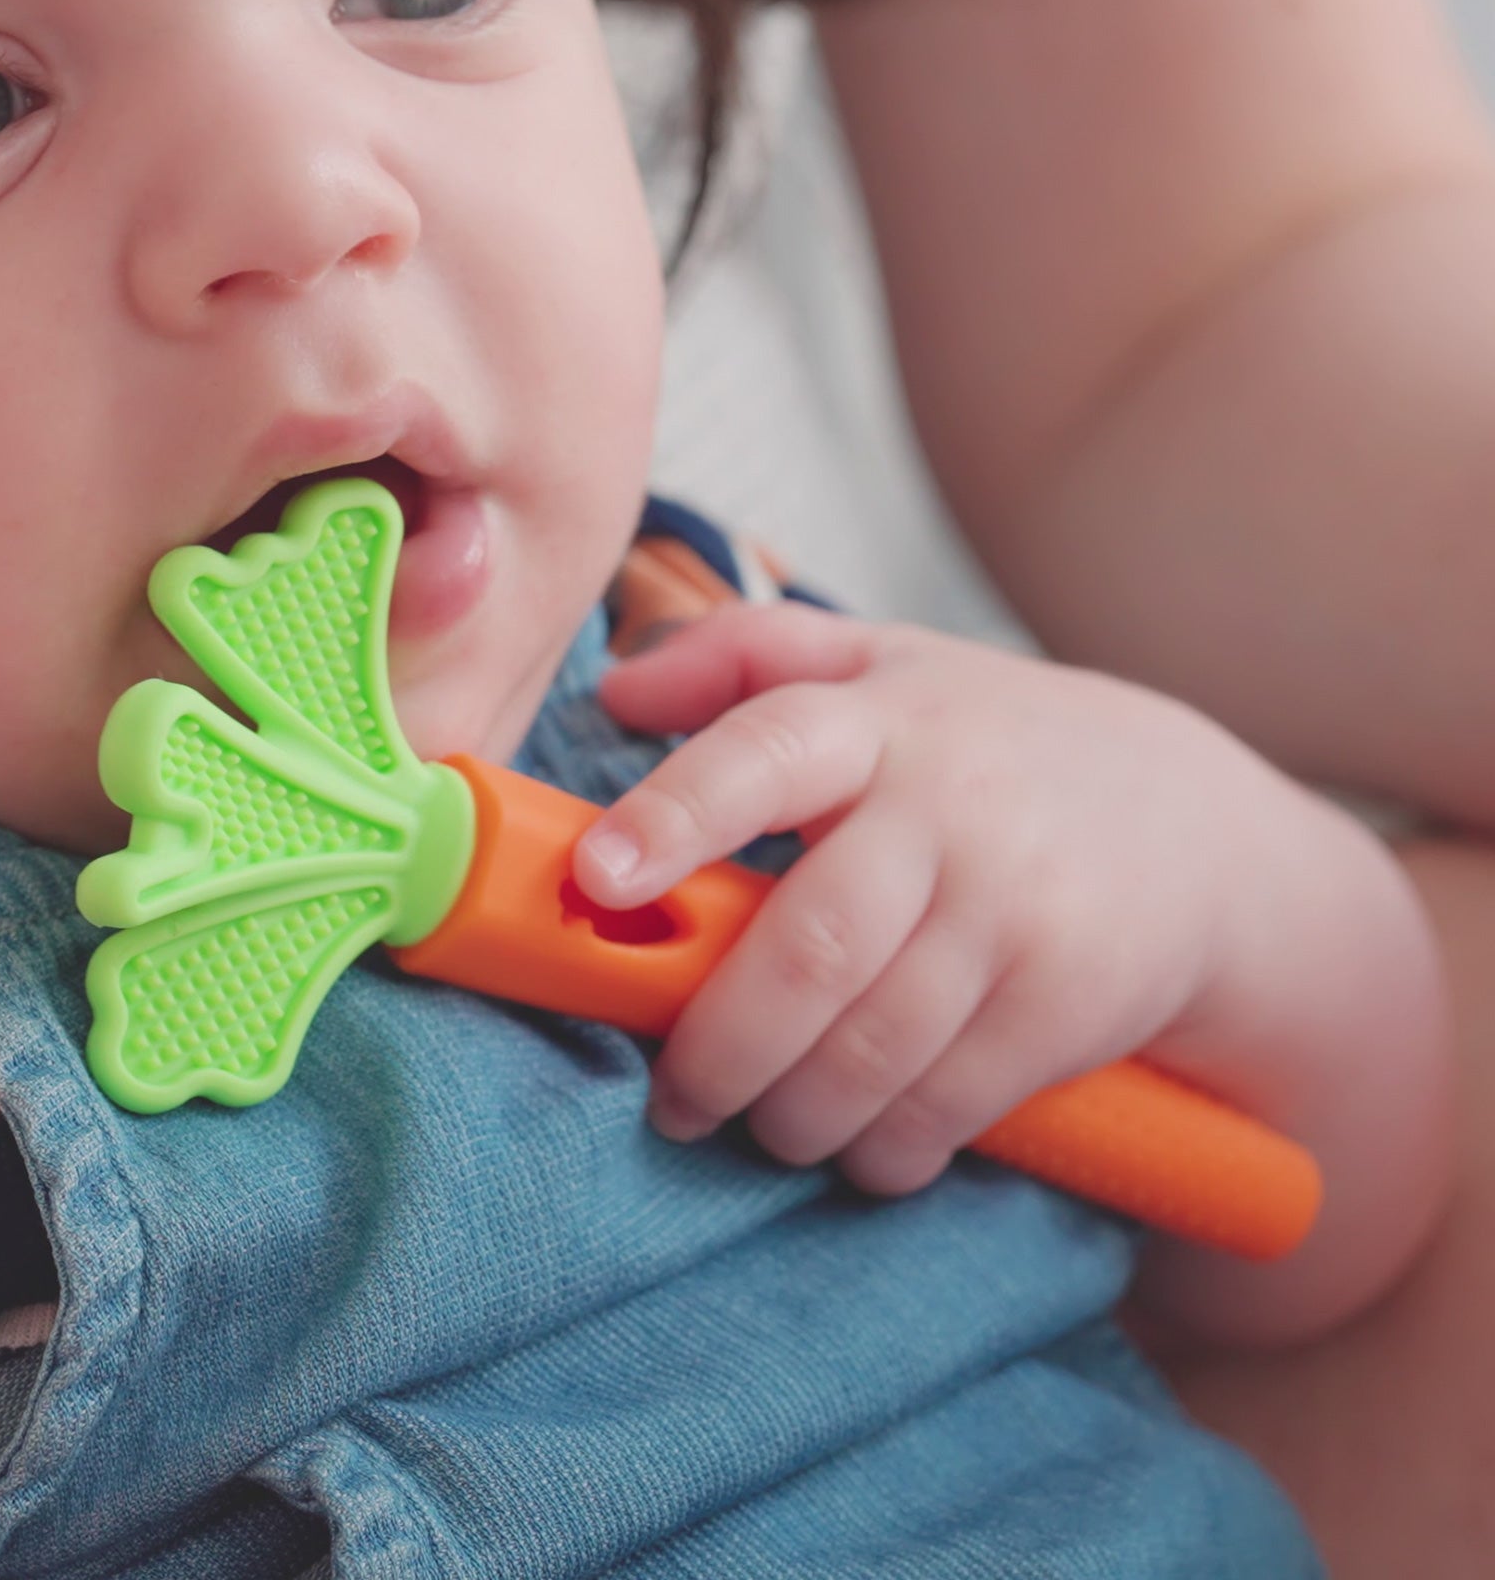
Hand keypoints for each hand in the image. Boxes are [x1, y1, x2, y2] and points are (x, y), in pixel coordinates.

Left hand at [576, 601, 1316, 1194]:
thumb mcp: (887, 665)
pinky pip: (948, 1099)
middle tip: (677, 1099)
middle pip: (810, 947)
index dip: (679, 810)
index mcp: (880, 718)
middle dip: (721, 1044)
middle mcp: (948, 806)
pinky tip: (861, 1149)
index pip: (769, 745)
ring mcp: (1017, 906)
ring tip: (764, 1127)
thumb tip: (615, 690)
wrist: (1203, 834)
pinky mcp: (1069, 998)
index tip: (601, 873)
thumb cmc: (995, 748)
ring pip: (871, 1043)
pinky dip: (887, 1145)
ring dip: (796, 1112)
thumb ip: (745, 655)